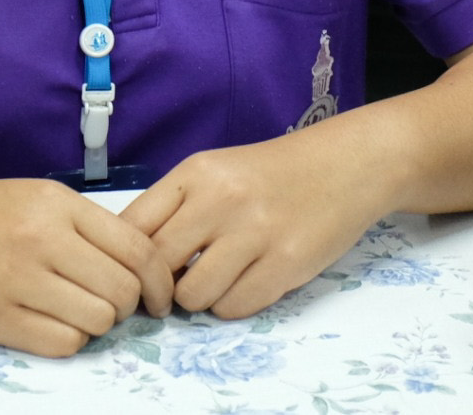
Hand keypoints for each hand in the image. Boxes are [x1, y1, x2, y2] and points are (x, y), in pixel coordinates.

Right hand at [0, 178, 174, 357]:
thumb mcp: (33, 197)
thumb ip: (84, 225)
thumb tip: (140, 265)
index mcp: (55, 204)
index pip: (136, 248)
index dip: (158, 279)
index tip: (158, 295)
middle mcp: (40, 239)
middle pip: (121, 290)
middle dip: (128, 305)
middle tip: (113, 304)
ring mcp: (16, 281)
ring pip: (97, 320)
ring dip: (98, 323)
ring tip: (77, 310)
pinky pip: (63, 344)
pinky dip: (69, 340)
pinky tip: (52, 323)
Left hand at [119, 131, 391, 319]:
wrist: (344, 165)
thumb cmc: (271, 174)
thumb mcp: (215, 173)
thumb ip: (174, 209)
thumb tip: (133, 264)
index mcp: (195, 174)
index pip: (132, 229)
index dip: (128, 261)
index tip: (138, 272)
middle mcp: (221, 200)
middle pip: (157, 267)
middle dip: (160, 287)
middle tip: (176, 287)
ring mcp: (255, 232)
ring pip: (192, 297)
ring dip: (199, 299)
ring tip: (218, 282)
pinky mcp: (286, 263)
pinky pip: (233, 307)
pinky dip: (233, 305)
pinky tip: (248, 282)